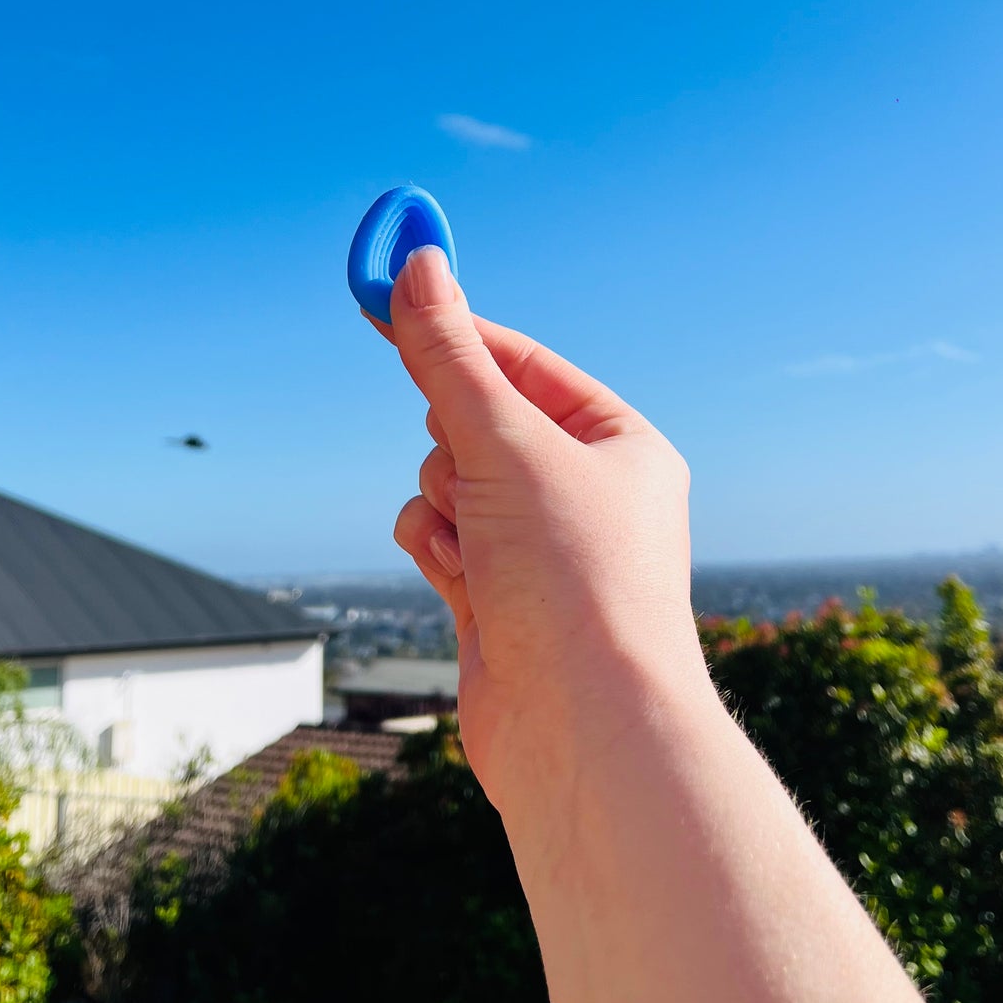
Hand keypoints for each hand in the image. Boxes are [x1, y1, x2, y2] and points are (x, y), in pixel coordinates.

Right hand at [374, 246, 706, 816]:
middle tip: (473, 473)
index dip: (457, 336)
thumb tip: (417, 267)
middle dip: (455, 445)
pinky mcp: (497, 599)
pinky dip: (435, 551)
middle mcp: (585, 493)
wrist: (584, 735)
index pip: (524, 364)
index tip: (384, 298)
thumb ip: (449, 358)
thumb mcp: (505, 444)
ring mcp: (539, 549)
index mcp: (619, 445)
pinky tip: (462, 584)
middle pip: (477, 423)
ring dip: (444, 504)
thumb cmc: (576, 581)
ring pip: (448, 482)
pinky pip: (438, 538)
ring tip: (481, 549)